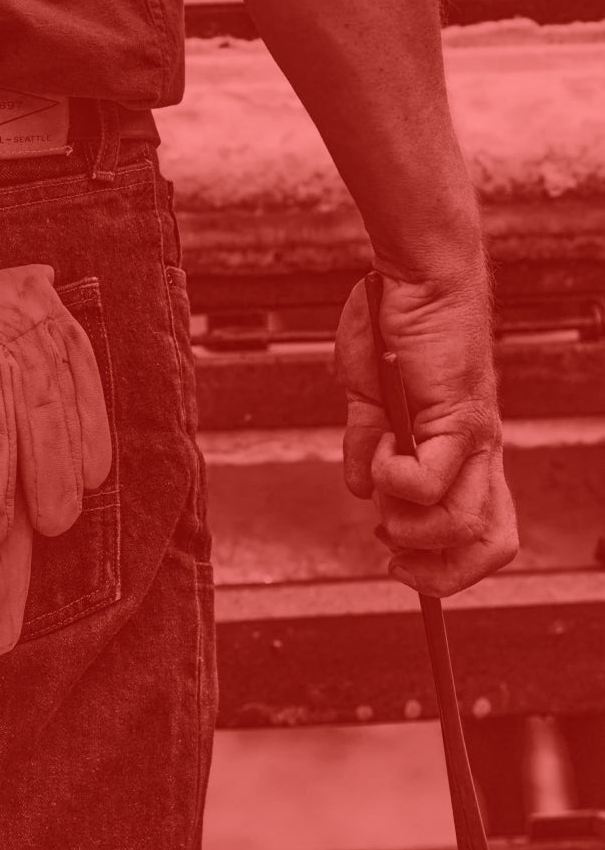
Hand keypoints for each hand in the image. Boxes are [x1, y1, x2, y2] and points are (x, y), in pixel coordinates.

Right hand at [335, 265, 518, 596]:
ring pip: (458, 525)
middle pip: (489, 547)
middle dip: (436, 572)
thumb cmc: (394, 330)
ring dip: (403, 520)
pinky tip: (380, 437)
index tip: (396, 556)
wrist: (415, 277)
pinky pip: (427, 481)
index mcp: (467, 458)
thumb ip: (368, 450)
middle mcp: (482, 456)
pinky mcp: (458, 419)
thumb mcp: (372, 404)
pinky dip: (389, 473)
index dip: (445, 566)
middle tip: (392, 552)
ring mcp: (475, 441)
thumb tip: (360, 493)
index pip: (485, 537)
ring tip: (381, 472)